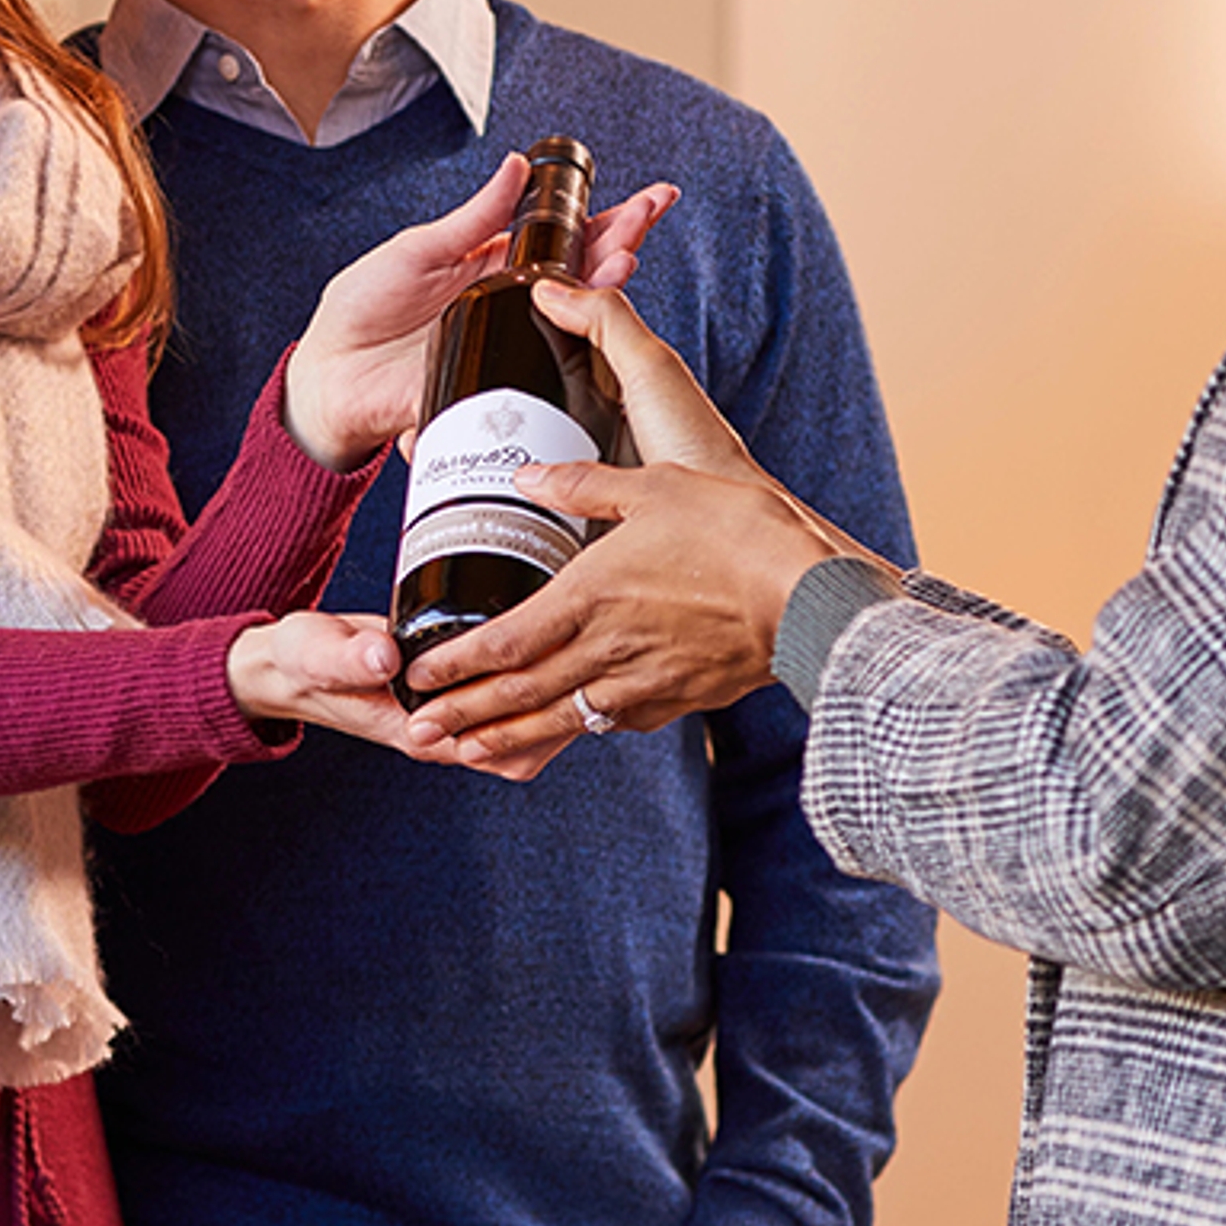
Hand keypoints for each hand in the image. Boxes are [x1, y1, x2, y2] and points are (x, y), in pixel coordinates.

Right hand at [227, 611, 578, 781]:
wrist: (293, 665)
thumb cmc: (303, 665)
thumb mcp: (316, 656)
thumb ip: (348, 658)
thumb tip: (386, 656)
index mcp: (420, 732)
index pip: (499, 745)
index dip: (540, 720)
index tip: (572, 680)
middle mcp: (447, 729)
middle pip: (529, 738)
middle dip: (569, 705)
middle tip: (603, 657)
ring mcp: (456, 709)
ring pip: (528, 718)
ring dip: (560, 689)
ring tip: (596, 648)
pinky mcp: (460, 683)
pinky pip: (512, 691)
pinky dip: (541, 674)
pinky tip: (562, 640)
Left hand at [281, 155, 679, 469]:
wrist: (329, 373)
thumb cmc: (363, 306)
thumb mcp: (417, 249)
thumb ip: (473, 218)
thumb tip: (517, 166)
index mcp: (497, 266)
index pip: (564, 238)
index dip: (608, 218)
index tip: (650, 197)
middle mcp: (513, 305)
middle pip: (584, 272)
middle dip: (623, 239)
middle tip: (652, 210)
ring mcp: (509, 345)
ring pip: (575, 317)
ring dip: (606, 284)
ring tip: (626, 254)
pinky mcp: (496, 383)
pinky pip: (543, 368)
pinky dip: (572, 344)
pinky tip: (592, 317)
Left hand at [399, 282, 895, 765]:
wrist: (810, 600)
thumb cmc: (736, 536)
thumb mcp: (653, 488)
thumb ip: (583, 484)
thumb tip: (527, 473)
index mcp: (588, 597)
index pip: (502, 641)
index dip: (454, 663)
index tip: (417, 676)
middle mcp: (606, 651)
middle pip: (518, 693)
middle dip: (462, 716)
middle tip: (415, 733)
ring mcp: (642, 684)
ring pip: (559, 720)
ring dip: (506, 737)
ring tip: (463, 752)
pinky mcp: (677, 700)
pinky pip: (611, 723)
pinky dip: (574, 733)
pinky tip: (561, 732)